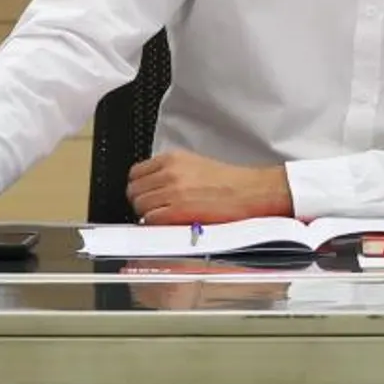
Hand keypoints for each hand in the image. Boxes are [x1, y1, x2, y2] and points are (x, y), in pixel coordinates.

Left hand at [126, 151, 292, 223]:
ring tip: (164, 217)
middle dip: (141, 202)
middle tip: (154, 209)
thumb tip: (154, 187)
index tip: (146, 194)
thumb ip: (171, 172)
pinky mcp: (177, 210)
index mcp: (173, 158)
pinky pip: (151, 219)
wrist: (249, 192)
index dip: (140, 187)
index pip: (136, 173)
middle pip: (134, 190)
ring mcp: (172, 191)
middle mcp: (170, 172)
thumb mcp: (195, 165)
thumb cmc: (230, 182)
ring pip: (140, 206)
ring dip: (148, 214)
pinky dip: (156, 224)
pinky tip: (169, 224)